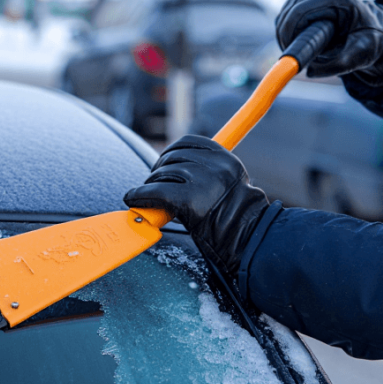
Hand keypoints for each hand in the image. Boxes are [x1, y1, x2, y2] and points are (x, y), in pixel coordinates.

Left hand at [124, 135, 268, 276]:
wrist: (250, 241)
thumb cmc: (238, 220)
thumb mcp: (228, 186)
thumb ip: (207, 173)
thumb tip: (171, 170)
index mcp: (225, 159)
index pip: (188, 142)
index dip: (170, 152)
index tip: (163, 163)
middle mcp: (215, 165)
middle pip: (172, 156)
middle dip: (158, 170)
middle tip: (154, 184)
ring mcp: (203, 181)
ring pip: (162, 173)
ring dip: (151, 184)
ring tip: (151, 198)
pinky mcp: (190, 199)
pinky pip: (156, 191)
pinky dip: (140, 194)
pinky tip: (133, 198)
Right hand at [275, 0, 382, 81]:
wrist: (370, 27)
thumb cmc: (368, 39)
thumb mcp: (363, 54)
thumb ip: (341, 64)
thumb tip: (310, 71)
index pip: (299, 13)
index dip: (289, 36)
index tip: (294, 56)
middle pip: (288, 14)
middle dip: (286, 39)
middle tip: (296, 60)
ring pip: (283, 14)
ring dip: (286, 36)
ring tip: (302, 52)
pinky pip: (284, 14)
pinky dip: (287, 31)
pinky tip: (300, 43)